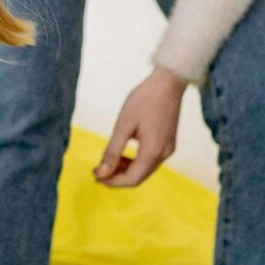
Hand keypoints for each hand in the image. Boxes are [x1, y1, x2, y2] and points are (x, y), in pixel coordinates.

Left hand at [96, 66, 186, 186]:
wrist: (168, 82)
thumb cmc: (144, 99)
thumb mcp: (124, 125)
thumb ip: (113, 151)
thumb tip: (102, 172)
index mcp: (152, 152)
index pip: (131, 179)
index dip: (112, 182)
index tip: (96, 176)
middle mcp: (163, 155)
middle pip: (139, 177)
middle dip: (117, 177)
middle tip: (98, 171)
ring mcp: (168, 149)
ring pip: (144, 169)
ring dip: (126, 169)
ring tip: (107, 162)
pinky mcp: (168, 143)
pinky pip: (150, 160)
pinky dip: (135, 161)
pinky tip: (122, 154)